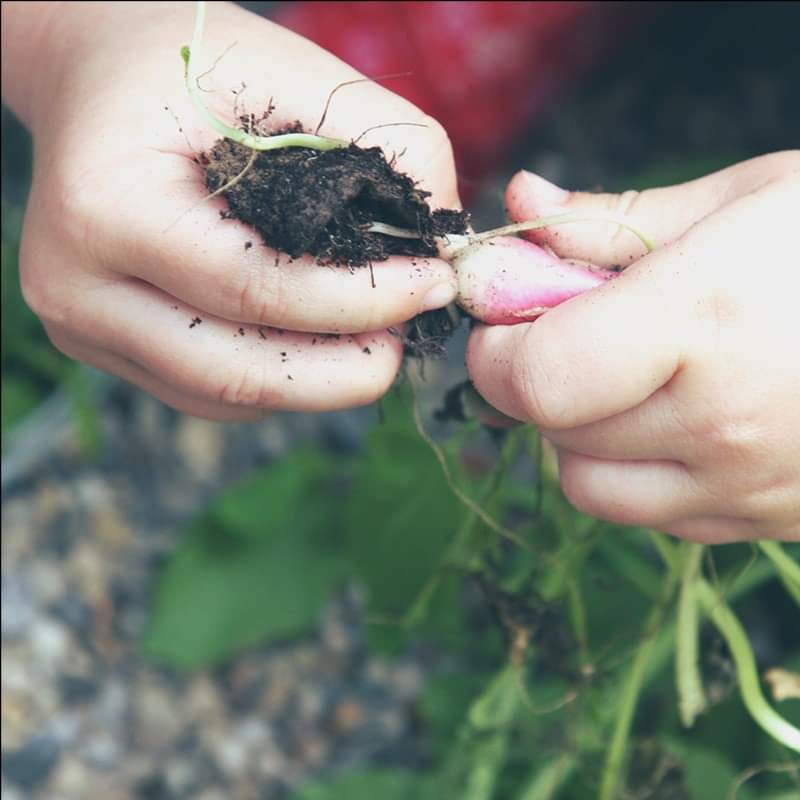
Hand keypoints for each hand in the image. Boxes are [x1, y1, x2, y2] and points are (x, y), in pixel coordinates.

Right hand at [1, 1, 458, 419]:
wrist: (98, 84)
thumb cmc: (194, 69)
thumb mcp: (295, 75)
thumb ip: (388, 146)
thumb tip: (444, 246)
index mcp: (107, 207)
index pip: (253, 288)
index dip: (360, 302)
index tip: (434, 286)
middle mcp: (76, 285)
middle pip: (234, 371)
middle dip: (344, 371)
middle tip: (408, 341)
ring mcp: (84, 327)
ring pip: (225, 396)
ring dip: (317, 382)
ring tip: (374, 340)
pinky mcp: (106, 346)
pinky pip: (210, 394)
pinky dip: (278, 381)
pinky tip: (315, 343)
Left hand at [467, 152, 799, 542]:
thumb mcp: (740, 201)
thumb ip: (612, 220)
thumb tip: (524, 200)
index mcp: (705, 318)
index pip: (539, 376)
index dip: (499, 352)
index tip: (507, 320)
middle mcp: (721, 418)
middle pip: (555, 429)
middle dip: (536, 381)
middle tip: (569, 335)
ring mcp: (748, 484)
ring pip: (591, 486)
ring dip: (580, 434)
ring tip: (624, 380)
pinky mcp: (768, 522)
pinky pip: (653, 515)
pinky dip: (635, 473)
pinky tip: (676, 421)